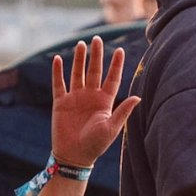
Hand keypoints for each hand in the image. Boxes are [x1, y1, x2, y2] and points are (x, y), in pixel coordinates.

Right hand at [51, 37, 139, 166]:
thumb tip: (138, 97)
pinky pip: (58, 83)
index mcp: (105, 101)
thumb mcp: (112, 128)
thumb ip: (123, 111)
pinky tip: (58, 58)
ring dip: (79, 59)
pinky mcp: (61, 103)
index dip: (116, 65)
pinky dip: (57, 71)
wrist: (74, 157)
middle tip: (97, 39)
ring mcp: (75, 98)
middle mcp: (91, 96)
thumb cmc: (96, 145)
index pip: (112, 78)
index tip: (120, 50)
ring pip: (77, 73)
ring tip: (81, 44)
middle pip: (94, 71)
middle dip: (96, 55)